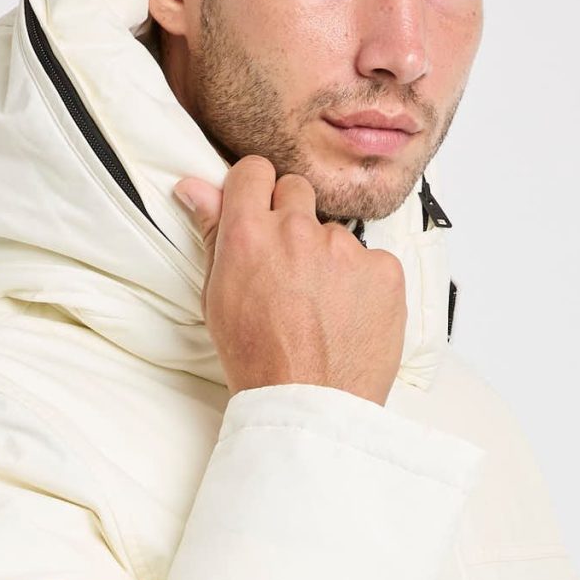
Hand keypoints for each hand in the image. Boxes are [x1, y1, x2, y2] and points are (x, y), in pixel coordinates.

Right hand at [172, 155, 407, 407]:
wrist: (310, 408)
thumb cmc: (259, 361)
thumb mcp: (218, 298)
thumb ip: (213, 235)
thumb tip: (194, 186)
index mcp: (250, 234)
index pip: (254, 172)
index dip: (256, 191)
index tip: (258, 210)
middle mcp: (298, 231)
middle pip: (297, 191)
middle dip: (291, 219)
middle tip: (289, 267)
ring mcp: (345, 249)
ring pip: (335, 233)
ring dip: (328, 257)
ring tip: (321, 306)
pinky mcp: (384, 270)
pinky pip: (372, 261)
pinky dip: (363, 283)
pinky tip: (349, 316)